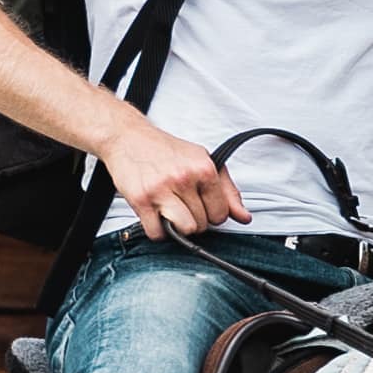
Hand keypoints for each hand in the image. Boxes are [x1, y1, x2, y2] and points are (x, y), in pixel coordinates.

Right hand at [112, 127, 243, 236]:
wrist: (128, 138)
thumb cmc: (166, 151)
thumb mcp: (203, 161)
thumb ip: (227, 191)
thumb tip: (244, 217)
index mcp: (203, 168)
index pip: (221, 213)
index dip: (212, 213)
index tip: (201, 204)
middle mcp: (184, 178)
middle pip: (203, 224)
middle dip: (194, 218)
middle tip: (181, 203)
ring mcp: (161, 189)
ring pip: (185, 230)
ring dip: (177, 226)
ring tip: (170, 210)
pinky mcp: (141, 200)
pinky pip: (157, 234)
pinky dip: (157, 230)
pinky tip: (155, 214)